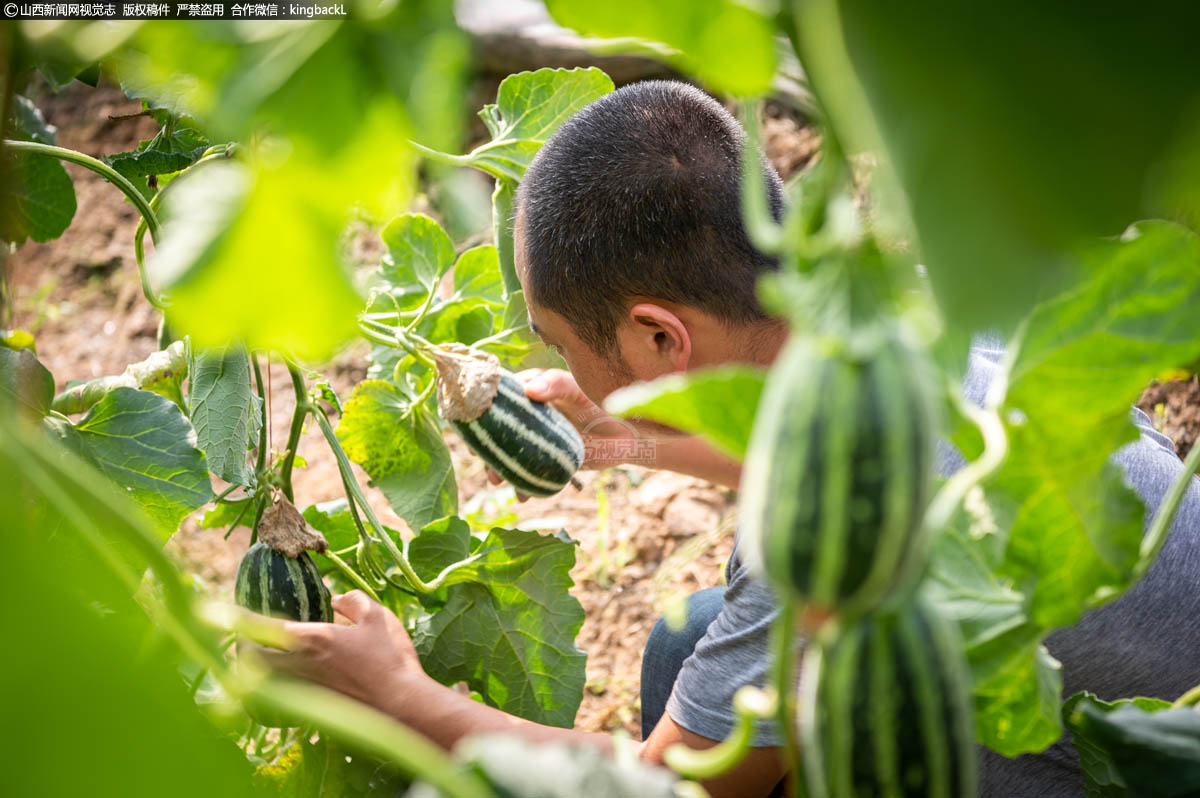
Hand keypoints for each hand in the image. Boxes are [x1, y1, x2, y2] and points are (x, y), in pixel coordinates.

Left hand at [250, 591, 429, 716]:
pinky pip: (283, 697)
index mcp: (313, 640)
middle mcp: (301, 666)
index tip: (219, 611)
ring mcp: (305, 691)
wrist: (401, 706)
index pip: (263, 627)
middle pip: (253, 659)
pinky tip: (289, 683)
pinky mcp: (314, 709)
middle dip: (243, 648)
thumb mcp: (377, 617)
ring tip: (262, 658)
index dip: (238, 618)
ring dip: (257, 669)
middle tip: (244, 638)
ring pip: (264, 680)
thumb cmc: (391, 658)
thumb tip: (338, 598)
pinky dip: (277, 689)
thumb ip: (353, 602)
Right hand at [484, 368, 636, 496]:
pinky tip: (523, 495)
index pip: (499, 397)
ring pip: (511, 454)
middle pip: (499, 430)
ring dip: (501, 468)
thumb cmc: (602, 399)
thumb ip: (555, 384)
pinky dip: (524, 486)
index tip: (474, 422)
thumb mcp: (578, 388)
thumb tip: (529, 390)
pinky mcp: (547, 460)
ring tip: (499, 481)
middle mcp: (528, 415)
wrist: (629, 432)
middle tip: (481, 458)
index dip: (483, 409)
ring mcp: (536, 439)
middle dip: (488, 446)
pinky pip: (529, 473)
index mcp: (530, 390)